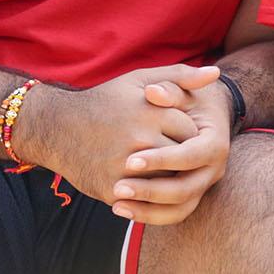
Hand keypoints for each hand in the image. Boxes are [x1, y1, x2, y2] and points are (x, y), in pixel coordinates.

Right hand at [18, 64, 214, 220]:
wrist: (57, 127)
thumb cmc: (106, 100)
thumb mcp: (140, 80)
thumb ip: (180, 76)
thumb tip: (216, 73)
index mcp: (150, 111)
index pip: (191, 132)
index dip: (186, 134)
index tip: (175, 132)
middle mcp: (139, 138)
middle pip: (182, 158)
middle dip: (180, 157)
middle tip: (168, 151)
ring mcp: (125, 166)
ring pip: (168, 182)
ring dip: (168, 177)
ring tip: (157, 165)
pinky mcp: (112, 189)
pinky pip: (146, 200)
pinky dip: (150, 194)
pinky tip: (143, 179)